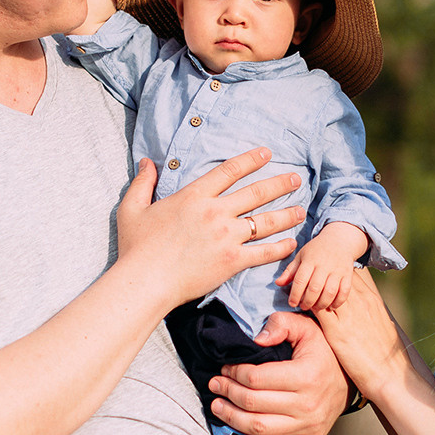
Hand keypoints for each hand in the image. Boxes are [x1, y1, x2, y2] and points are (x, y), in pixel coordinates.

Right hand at [116, 149, 302, 308]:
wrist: (145, 281)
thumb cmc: (137, 247)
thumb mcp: (133, 208)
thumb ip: (142, 183)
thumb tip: (147, 162)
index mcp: (194, 196)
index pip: (230, 171)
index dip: (251, 160)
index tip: (267, 153)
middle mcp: (215, 212)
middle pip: (256, 192)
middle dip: (280, 183)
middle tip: (296, 179)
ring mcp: (227, 237)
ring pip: (266, 221)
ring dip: (287, 214)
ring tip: (301, 209)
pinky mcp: (232, 262)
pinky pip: (264, 252)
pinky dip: (280, 247)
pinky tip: (292, 243)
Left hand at [214, 312, 346, 434]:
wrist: (349, 381)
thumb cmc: (322, 353)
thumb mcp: (307, 329)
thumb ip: (282, 324)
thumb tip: (257, 339)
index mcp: (306, 375)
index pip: (256, 378)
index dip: (234, 373)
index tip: (225, 368)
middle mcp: (308, 404)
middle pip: (253, 403)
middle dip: (227, 393)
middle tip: (215, 385)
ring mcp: (309, 426)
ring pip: (259, 427)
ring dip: (232, 418)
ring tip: (217, 406)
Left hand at [276, 221, 366, 311]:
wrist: (340, 239)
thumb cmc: (316, 250)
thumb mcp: (301, 256)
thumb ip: (290, 271)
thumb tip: (278, 283)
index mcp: (310, 260)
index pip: (300, 280)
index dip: (295, 294)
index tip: (292, 303)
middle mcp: (324, 265)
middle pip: (315, 289)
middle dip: (307, 302)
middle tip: (303, 306)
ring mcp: (337, 270)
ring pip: (330, 292)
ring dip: (321, 304)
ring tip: (315, 307)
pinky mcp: (348, 275)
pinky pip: (344, 292)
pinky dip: (337, 302)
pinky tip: (330, 306)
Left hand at [310, 269, 412, 400]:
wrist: (390, 374)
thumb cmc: (386, 353)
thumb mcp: (381, 324)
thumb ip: (368, 312)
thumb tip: (360, 309)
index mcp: (371, 298)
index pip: (349, 275)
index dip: (333, 273)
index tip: (322, 275)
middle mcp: (360, 301)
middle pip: (334, 277)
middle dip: (319, 275)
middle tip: (305, 277)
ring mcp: (349, 314)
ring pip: (323, 289)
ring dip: (310, 288)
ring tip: (299, 290)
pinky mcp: (337, 330)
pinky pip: (317, 309)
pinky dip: (307, 305)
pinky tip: (297, 307)